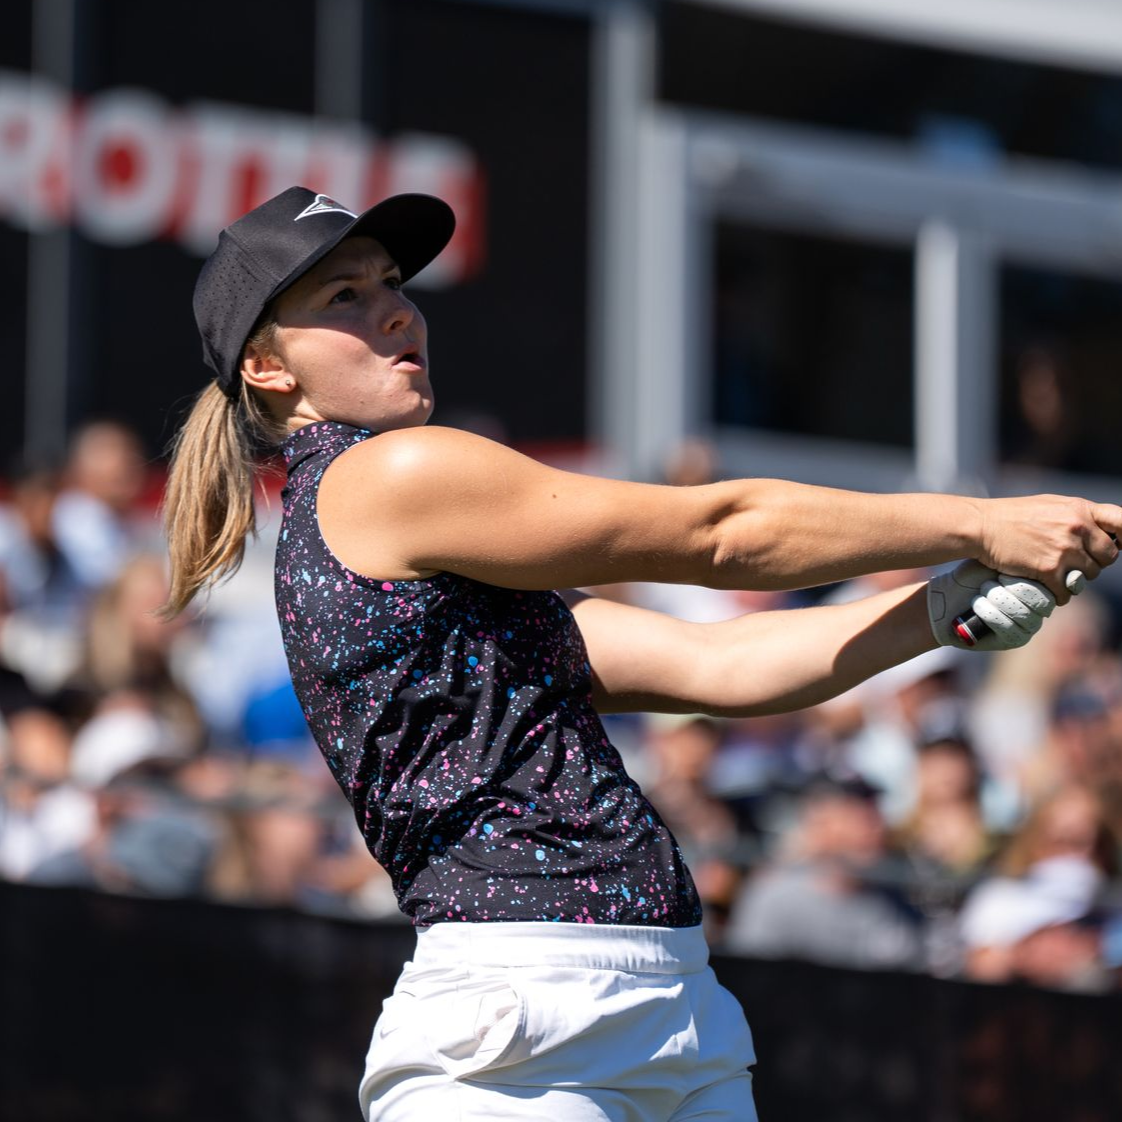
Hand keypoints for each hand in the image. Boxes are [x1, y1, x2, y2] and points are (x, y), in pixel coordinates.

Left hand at [927, 560, 1055, 651]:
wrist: (947, 597)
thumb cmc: (973, 576)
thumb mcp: (996, 561)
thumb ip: (1022, 561)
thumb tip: (1047, 564)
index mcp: (1042, 585)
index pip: (1051, 585)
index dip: (1023, 578)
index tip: (1001, 573)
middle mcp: (1041, 607)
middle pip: (1042, 602)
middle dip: (1011, 589)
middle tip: (989, 584)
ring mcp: (1030, 625)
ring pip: (1024, 615)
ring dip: (997, 600)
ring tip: (981, 593)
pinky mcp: (1015, 640)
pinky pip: (1010, 629)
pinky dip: (989, 614)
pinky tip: (977, 605)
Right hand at [976, 496, 1121, 602]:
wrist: (981, 526)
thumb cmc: (1012, 515)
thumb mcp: (1050, 505)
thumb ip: (1076, 517)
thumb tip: (1099, 532)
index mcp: (1079, 509)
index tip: (1120, 544)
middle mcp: (1077, 528)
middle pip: (1107, 557)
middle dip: (1095, 562)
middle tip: (1075, 563)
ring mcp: (1064, 550)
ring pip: (1088, 576)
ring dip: (1075, 579)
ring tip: (1056, 574)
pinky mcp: (1048, 569)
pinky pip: (1067, 592)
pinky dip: (1059, 595)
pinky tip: (1048, 588)